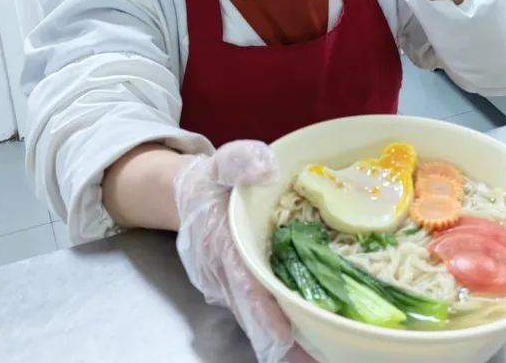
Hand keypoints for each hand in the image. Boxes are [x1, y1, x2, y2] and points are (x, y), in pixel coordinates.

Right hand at [174, 141, 304, 362]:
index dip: (263, 311)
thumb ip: (241, 162)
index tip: (282, 335)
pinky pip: (259, 311)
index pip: (243, 283)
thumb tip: (265, 167)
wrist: (184, 196)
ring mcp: (228, 287)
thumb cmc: (211, 182)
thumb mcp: (223, 163)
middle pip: (252, 314)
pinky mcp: (236, 291)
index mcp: (220, 244)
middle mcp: (222, 274)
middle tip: (313, 357)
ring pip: (256, 319)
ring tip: (320, 354)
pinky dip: (281, 325)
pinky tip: (310, 337)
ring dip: (284, 337)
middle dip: (280, 338)